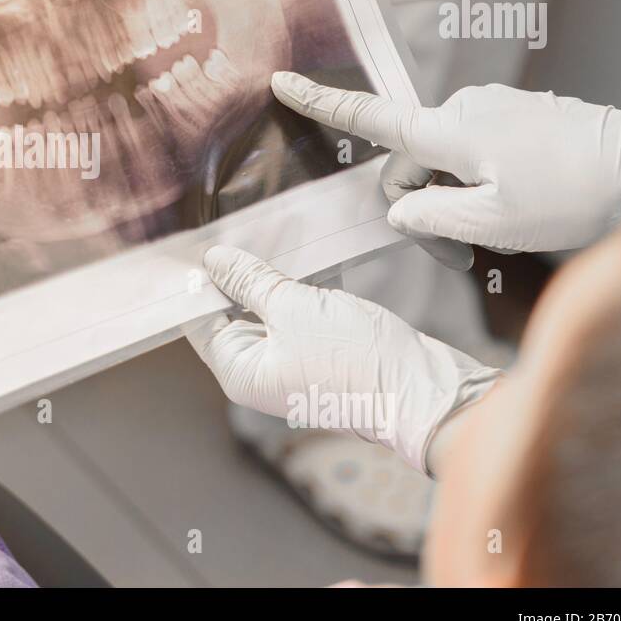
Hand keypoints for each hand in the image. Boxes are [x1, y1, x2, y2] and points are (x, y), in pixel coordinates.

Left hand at [184, 246, 500, 474]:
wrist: (422, 390)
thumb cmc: (355, 361)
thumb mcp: (292, 308)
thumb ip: (249, 281)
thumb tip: (214, 261)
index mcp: (238, 371)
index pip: (198, 321)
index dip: (198, 282)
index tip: (199, 243)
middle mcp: (259, 371)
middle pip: (231, 313)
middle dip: (237, 274)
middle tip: (238, 230)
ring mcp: (290, 362)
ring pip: (268, 309)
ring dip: (272, 277)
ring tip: (272, 236)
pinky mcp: (319, 351)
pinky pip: (297, 313)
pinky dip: (300, 288)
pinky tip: (306, 258)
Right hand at [271, 72, 620, 263]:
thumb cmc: (574, 195)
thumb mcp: (491, 223)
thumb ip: (428, 215)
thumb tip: (400, 207)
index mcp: (450, 131)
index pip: (369, 117)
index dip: (320, 104)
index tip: (281, 83)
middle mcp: (464, 109)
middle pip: (409, 163)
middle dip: (420, 208)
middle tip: (459, 258)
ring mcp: (492, 111)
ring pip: (443, 163)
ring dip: (453, 203)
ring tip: (493, 241)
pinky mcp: (516, 118)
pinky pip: (474, 154)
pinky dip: (478, 188)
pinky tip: (513, 214)